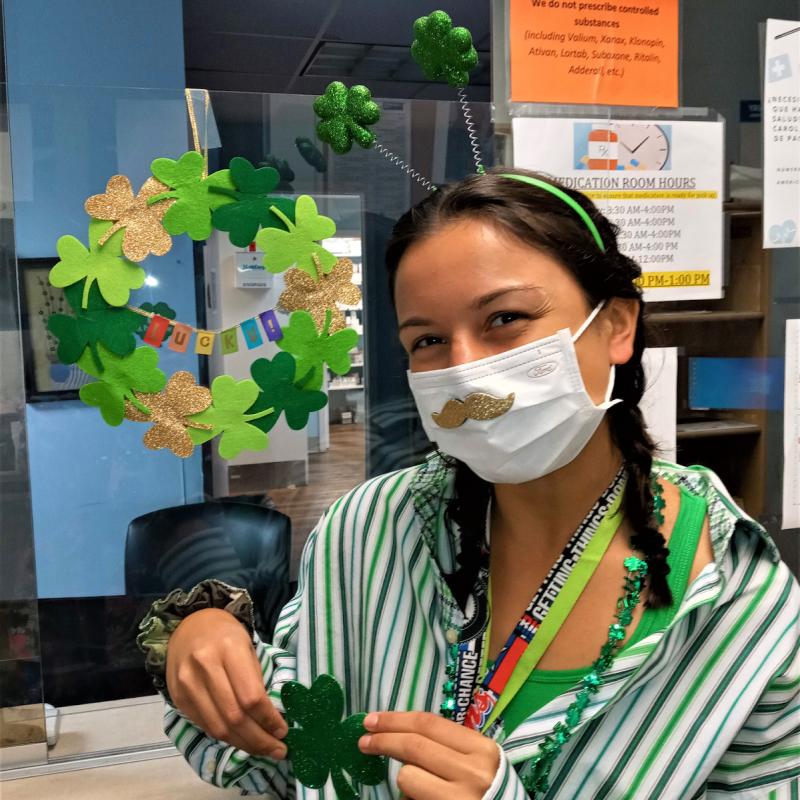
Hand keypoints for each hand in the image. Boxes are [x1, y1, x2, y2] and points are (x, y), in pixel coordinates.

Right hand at [166, 607, 287, 756]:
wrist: (189, 626)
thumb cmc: (226, 636)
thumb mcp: (247, 647)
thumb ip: (255, 680)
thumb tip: (271, 719)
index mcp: (229, 649)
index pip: (251, 696)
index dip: (268, 720)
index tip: (283, 732)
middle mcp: (205, 667)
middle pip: (234, 717)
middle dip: (259, 740)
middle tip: (278, 751)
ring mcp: (187, 684)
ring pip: (217, 727)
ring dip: (243, 744)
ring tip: (262, 750)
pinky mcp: (177, 697)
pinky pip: (204, 725)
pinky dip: (225, 737)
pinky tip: (240, 739)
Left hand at [359, 711, 499, 799]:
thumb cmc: (489, 791)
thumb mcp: (475, 762)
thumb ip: (445, 748)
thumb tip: (398, 735)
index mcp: (481, 749)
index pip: (428, 724)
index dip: (395, 719)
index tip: (372, 721)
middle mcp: (473, 772)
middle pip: (413, 745)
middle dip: (383, 740)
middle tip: (363, 741)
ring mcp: (460, 799)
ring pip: (407, 777)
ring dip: (405, 780)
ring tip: (420, 788)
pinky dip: (408, 799)